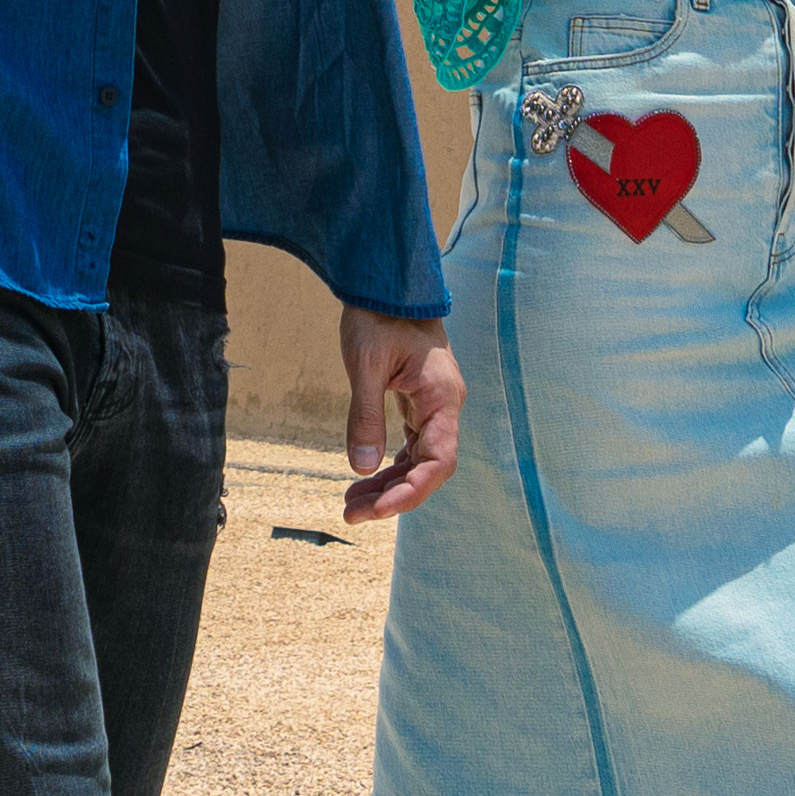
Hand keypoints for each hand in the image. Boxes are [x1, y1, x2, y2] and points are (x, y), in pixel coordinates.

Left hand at [335, 311, 464, 520]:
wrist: (387, 281)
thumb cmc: (378, 315)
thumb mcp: (365, 364)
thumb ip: (365, 416)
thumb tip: (362, 468)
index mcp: (441, 397)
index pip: (438, 462)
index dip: (410, 492)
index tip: (377, 510)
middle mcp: (444, 405)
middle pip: (428, 468)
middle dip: (392, 495)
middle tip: (350, 513)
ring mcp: (433, 404)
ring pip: (418, 459)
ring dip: (388, 484)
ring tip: (350, 503)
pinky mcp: (419, 401)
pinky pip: (412, 444)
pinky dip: (390, 464)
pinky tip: (365, 479)